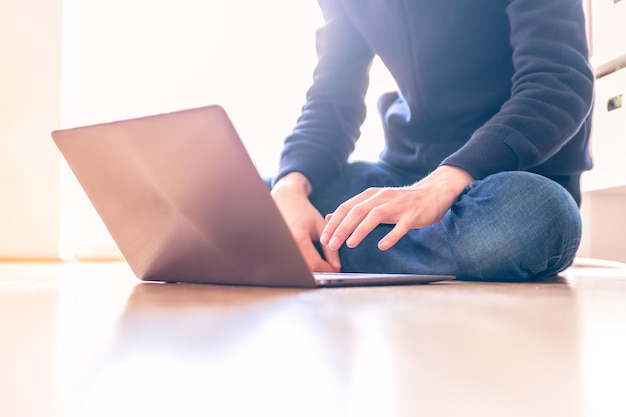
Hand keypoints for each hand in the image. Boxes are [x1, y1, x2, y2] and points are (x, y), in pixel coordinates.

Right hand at [271, 173, 340, 271]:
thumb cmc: (304, 212)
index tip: (336, 267)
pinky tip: (311, 260)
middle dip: (321, 272)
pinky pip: (293, 264)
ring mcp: (280, 250)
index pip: (316, 264)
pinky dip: (304, 265)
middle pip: (306, 270)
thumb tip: (336, 265)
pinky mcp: (278, 252)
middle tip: (330, 266)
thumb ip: (330, 247)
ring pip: (299, 269)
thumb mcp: (321, 226)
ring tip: (322, 262)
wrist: (286, 202)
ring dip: (312, 270)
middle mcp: (287, 246)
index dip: (329, 269)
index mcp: (298, 238)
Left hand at [320, 165, 473, 250]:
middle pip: (357, 211)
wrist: (433, 193)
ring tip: (350, 244)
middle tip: (331, 244)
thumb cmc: (402, 202)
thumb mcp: (376, 202)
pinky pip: (400, 226)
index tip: (324, 238)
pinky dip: (391, 236)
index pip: (347, 207)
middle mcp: (382, 197)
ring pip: (375, 216)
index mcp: (371, 195)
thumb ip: (356, 209)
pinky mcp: (412, 215)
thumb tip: (331, 217)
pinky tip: (382, 246)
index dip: (334, 223)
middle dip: (342, 228)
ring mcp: (398, 205)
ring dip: (360, 230)